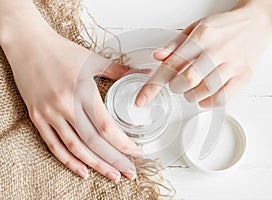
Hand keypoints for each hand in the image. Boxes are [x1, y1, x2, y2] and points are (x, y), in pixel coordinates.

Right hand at [1, 10, 139, 181]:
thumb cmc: (62, 51)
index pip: (106, 126)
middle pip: (93, 142)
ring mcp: (49, 114)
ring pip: (75, 147)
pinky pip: (54, 145)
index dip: (123, 143)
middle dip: (114, 160)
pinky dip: (69, 161)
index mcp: (82, 90)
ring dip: (95, 165)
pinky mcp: (37, 117)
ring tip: (112, 175)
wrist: (29, 45)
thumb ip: (119, 71)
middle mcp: (65, 105)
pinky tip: (83, 170)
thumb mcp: (93, 59)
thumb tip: (143, 73)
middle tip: (129, 172)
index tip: (136, 152)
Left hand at [135, 0, 271, 107]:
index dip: (153, 86)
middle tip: (179, 82)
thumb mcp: (197, 27)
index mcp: (202, 37)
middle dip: (176, 86)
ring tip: (192, 87)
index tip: (141, 100)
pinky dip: (207, 102)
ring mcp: (232, 65)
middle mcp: (217, 51)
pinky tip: (204, 95)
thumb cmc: (224, 27)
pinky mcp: (244, 77)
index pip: (171, 65)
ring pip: (202, 92)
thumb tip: (157, 57)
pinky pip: (221, 99)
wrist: (257, 23)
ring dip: (190, 95)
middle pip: (186, 81)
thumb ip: (176, 44)